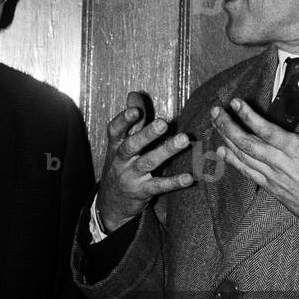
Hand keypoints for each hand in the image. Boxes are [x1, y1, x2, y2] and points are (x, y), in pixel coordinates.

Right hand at [98, 92, 193, 231]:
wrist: (110, 204)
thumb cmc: (120, 166)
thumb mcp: (119, 145)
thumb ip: (131, 121)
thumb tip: (134, 94)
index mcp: (115, 145)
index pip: (115, 130)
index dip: (124, 119)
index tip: (135, 109)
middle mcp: (121, 160)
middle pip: (131, 145)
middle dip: (146, 133)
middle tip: (163, 123)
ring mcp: (131, 176)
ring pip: (148, 162)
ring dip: (166, 151)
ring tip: (184, 140)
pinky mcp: (142, 192)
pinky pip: (159, 186)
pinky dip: (174, 182)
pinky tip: (189, 177)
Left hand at [211, 96, 298, 239]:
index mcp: (296, 150)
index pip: (266, 130)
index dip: (248, 116)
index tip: (235, 102)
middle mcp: (280, 163)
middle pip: (247, 143)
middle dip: (228, 125)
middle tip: (215, 110)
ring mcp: (273, 177)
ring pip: (243, 156)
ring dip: (227, 139)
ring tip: (215, 122)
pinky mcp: (270, 188)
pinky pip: (247, 172)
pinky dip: (233, 161)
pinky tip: (222, 151)